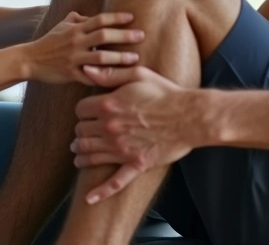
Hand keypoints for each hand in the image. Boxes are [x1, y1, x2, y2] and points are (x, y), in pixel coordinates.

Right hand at [26, 12, 142, 84]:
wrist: (30, 59)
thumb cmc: (50, 41)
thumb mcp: (62, 25)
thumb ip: (79, 19)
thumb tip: (93, 16)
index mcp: (76, 28)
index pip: (100, 19)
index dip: (116, 17)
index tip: (132, 17)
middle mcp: (76, 41)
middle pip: (104, 36)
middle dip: (124, 36)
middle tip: (142, 35)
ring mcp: (74, 58)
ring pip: (100, 58)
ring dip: (120, 58)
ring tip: (135, 59)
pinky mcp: (71, 74)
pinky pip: (91, 77)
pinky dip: (105, 79)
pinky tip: (119, 80)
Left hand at [72, 66, 193, 203]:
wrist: (190, 116)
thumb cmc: (166, 93)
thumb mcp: (138, 74)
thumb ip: (110, 73)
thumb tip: (86, 69)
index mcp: (108, 105)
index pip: (80, 111)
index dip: (83, 110)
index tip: (88, 111)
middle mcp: (110, 129)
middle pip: (81, 133)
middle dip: (81, 131)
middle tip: (83, 132)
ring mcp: (122, 149)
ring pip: (89, 155)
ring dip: (81, 155)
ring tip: (78, 155)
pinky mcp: (136, 164)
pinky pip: (115, 182)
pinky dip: (100, 192)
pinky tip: (89, 198)